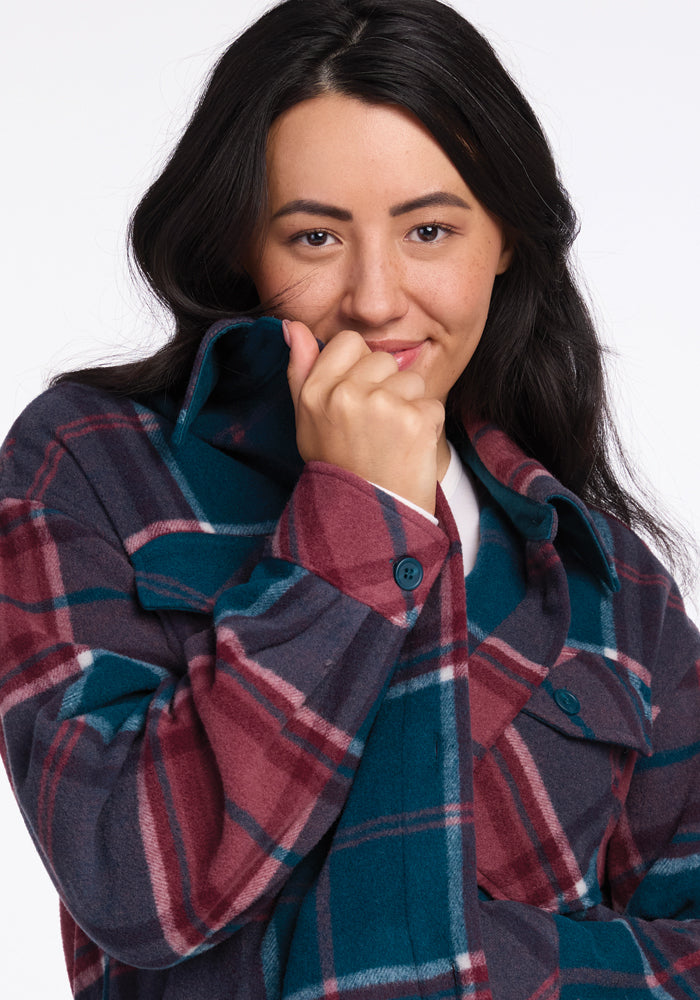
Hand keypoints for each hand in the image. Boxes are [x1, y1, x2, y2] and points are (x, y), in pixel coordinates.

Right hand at [284, 320, 444, 514]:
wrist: (369, 518)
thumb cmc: (339, 466)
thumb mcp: (307, 420)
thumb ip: (301, 370)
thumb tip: (293, 326)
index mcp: (316, 392)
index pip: (348, 342)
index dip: (358, 367)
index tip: (358, 398)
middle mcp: (346, 394)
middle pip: (383, 359)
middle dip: (386, 387)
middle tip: (375, 428)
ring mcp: (383, 406)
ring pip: (412, 379)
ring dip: (409, 405)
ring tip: (392, 440)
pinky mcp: (416, 420)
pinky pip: (431, 403)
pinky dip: (426, 426)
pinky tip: (408, 450)